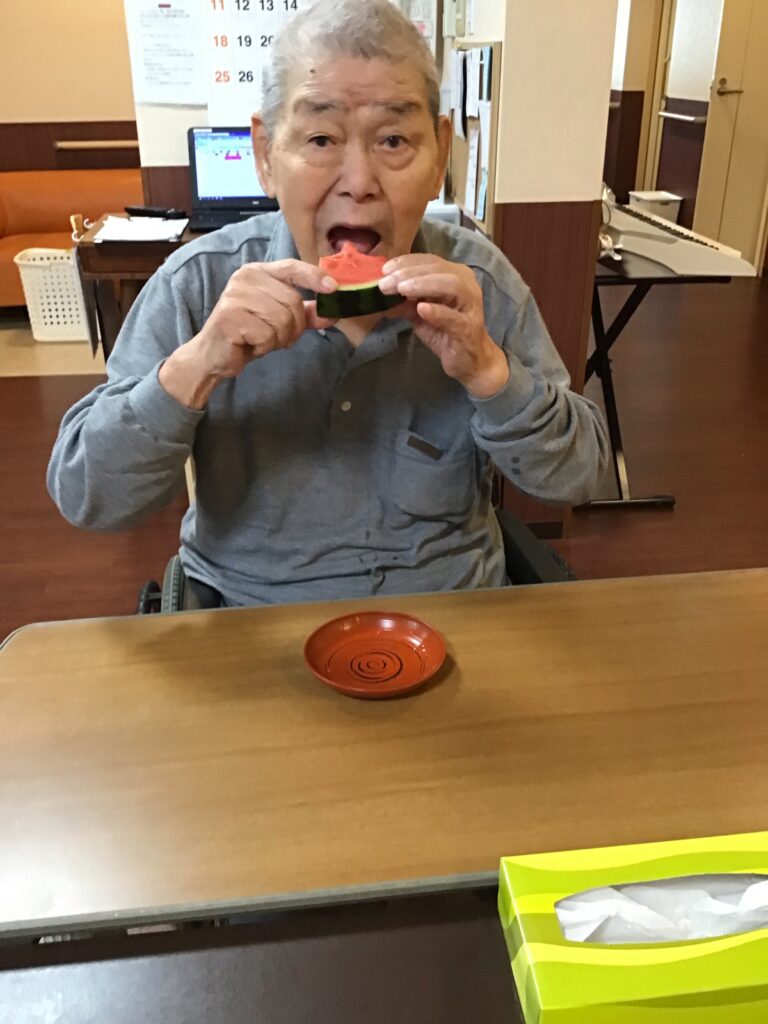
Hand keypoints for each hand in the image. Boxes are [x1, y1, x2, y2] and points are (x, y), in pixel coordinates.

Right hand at [159, 260, 336, 408]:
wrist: (213, 355)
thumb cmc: (248, 334)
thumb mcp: (280, 321)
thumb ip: (306, 314)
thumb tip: (334, 313)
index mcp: (258, 272)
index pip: (291, 268)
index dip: (314, 277)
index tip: (333, 288)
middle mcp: (246, 278)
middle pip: (293, 302)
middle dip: (293, 327)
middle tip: (276, 336)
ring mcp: (236, 296)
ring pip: (282, 320)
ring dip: (279, 338)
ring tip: (261, 340)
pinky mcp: (230, 318)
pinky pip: (267, 335)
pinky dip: (265, 346)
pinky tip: (250, 344)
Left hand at [378, 255, 508, 397]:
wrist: (468, 361)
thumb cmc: (445, 333)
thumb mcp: (419, 315)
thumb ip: (403, 302)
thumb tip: (378, 293)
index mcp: (455, 276)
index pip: (430, 261)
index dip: (407, 262)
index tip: (384, 269)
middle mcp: (466, 286)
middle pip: (438, 270)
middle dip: (409, 273)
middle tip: (385, 282)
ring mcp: (470, 307)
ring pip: (451, 286)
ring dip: (423, 285)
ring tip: (401, 289)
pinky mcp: (468, 329)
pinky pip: (454, 317)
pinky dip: (437, 311)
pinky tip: (421, 308)